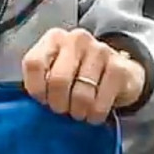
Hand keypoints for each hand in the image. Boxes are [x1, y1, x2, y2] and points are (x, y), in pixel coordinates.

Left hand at [22, 28, 145, 124]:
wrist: (121, 72)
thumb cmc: (78, 74)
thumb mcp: (55, 69)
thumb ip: (41, 78)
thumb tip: (33, 103)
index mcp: (54, 38)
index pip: (34, 63)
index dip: (36, 88)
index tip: (42, 100)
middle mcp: (76, 39)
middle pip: (58, 80)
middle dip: (58, 104)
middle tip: (62, 110)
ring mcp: (100, 51)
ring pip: (80, 94)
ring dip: (77, 112)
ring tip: (78, 112)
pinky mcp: (119, 68)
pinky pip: (100, 102)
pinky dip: (94, 114)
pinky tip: (94, 114)